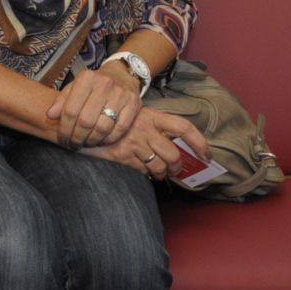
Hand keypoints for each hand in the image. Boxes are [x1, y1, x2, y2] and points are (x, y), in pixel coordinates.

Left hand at [46, 62, 141, 147]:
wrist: (121, 75)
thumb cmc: (94, 84)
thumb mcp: (75, 87)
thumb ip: (62, 101)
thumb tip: (50, 115)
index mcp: (86, 78)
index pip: (70, 110)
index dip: (64, 129)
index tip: (62, 138)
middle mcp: (104, 84)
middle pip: (86, 121)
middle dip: (77, 138)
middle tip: (73, 145)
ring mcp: (121, 94)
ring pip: (102, 127)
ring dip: (91, 141)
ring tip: (85, 143)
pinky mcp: (134, 104)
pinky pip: (119, 129)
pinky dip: (108, 139)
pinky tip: (101, 140)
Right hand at [80, 107, 207, 181]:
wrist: (84, 122)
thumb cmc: (113, 120)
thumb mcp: (135, 115)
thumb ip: (153, 127)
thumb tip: (174, 147)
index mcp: (151, 115)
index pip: (183, 127)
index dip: (199, 142)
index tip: (207, 155)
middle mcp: (144, 128)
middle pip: (173, 154)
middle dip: (177, 167)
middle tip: (175, 170)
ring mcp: (133, 143)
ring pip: (159, 167)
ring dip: (162, 174)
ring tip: (159, 173)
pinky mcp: (122, 156)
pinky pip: (142, 172)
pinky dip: (145, 174)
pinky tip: (140, 169)